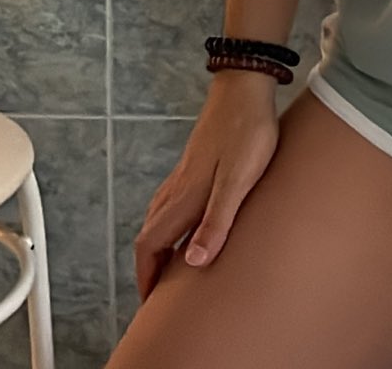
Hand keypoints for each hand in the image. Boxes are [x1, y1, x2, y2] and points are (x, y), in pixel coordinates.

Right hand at [132, 73, 279, 299]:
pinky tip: (192, 226)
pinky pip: (172, 204)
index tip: (150, 305)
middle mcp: (177, 189)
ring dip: (160, 247)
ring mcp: (184, 175)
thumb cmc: (246, 131)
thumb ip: (217, 221)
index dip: (146, 277)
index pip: (150, 246)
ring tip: (173, 269)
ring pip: (159, 219)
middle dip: (150, 268)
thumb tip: (194, 264)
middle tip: (160, 295)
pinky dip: (172, 225)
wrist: (245, 87)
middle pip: (150, 236)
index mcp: (183, 198)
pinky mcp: (195, 165)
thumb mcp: (238, 181)